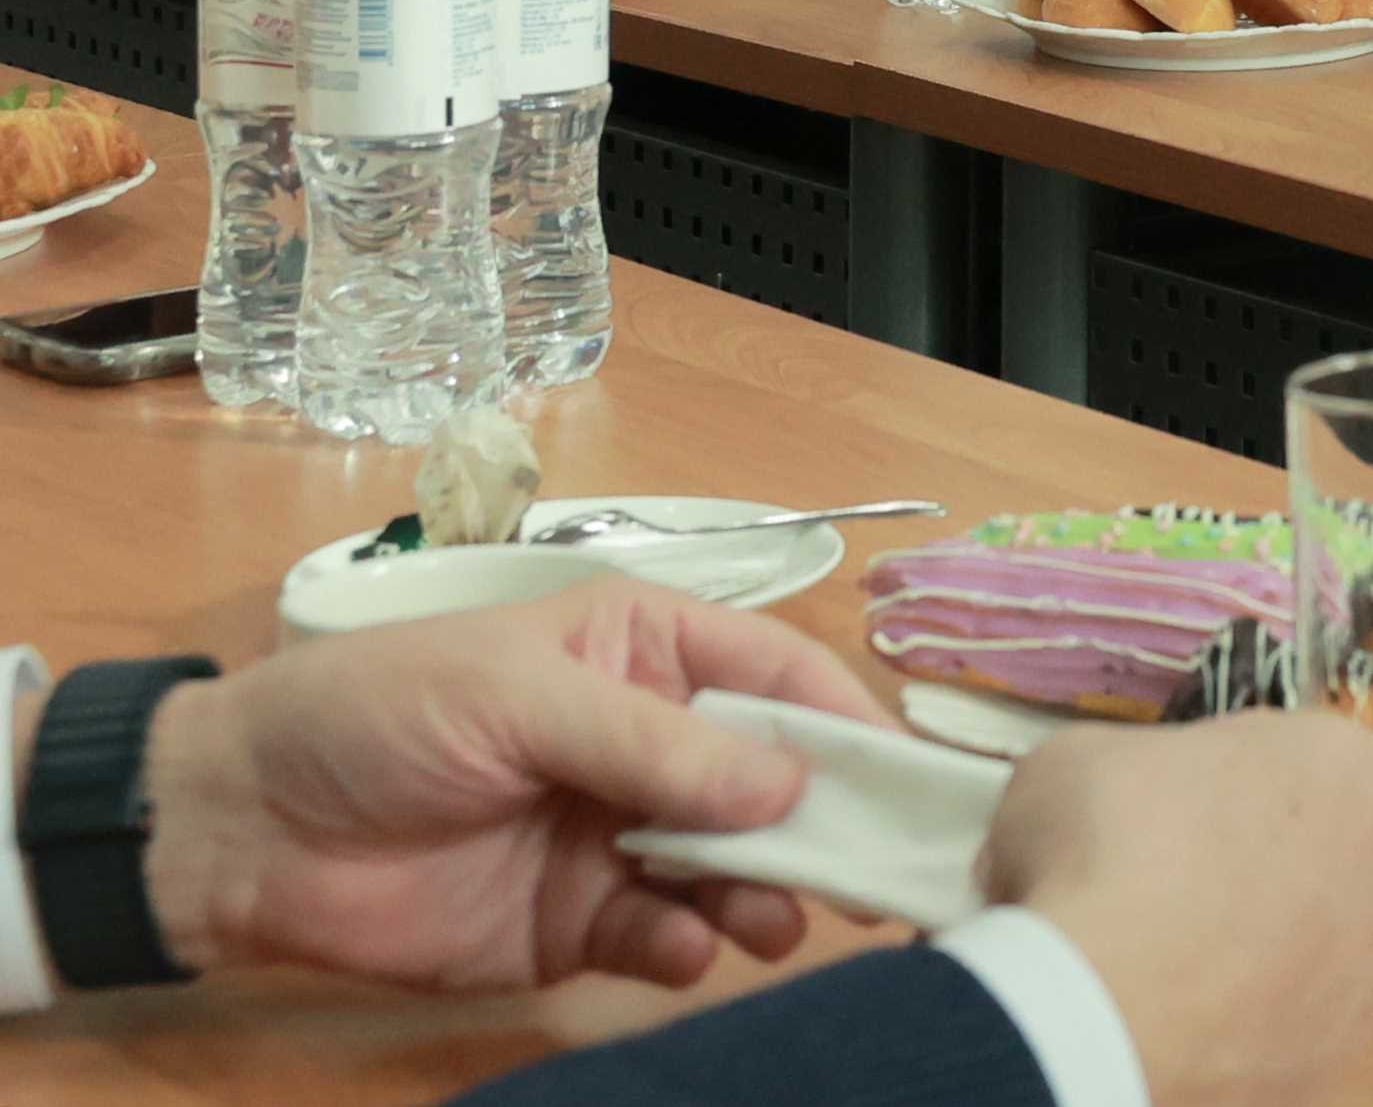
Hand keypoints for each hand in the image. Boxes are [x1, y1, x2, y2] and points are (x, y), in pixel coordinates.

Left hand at [136, 578, 885, 994]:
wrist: (242, 831)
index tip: (902, 780)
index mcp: (647, 653)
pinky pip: (664, 938)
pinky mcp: (579, 924)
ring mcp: (619, 835)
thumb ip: (654, 745)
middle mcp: (652, 742)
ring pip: (734, 867)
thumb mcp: (518, 699)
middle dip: (823, 824)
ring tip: (773, 919)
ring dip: (765, 892)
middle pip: (775, 781)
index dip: (844, 721)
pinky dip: (685, 947)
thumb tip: (790, 787)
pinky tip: (673, 947)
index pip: (778, 675)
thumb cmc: (380, 717)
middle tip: (865, 876)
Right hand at [980, 714, 1372, 1106]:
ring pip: (1300, 943)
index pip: (1281, 751)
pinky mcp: (1332, 1057)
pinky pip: (1276, 1024)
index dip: (1206, 774)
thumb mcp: (1079, 758)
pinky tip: (1167, 1020)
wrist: (1102, 1007)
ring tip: (1150, 964)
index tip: (1154, 804)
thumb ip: (1126, 763)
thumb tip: (1109, 801)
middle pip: (1303, 848)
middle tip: (1146, 883)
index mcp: (1343, 762)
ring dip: (1241, 946)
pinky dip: (1229, 1023)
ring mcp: (1367, 971)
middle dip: (1235, 862)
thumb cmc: (1104, 855)